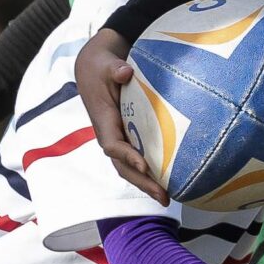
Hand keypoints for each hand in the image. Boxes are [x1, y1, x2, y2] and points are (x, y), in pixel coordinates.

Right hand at [72, 31, 167, 204]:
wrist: (94, 69)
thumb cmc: (102, 66)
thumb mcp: (106, 64)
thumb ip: (114, 68)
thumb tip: (125, 72)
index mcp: (102, 119)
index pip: (112, 143)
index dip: (126, 155)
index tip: (144, 165)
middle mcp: (109, 134)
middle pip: (122, 165)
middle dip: (141, 181)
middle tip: (163, 196)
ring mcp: (118, 138)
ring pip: (129, 167)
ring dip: (147, 184)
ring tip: (167, 199)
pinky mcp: (128, 137)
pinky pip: (138, 159)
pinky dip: (150, 174)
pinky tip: (169, 183)